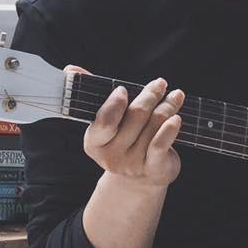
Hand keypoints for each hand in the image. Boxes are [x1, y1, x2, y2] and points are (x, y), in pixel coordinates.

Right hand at [75, 67, 184, 189]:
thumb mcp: (106, 120)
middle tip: (160, 83)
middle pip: (135, 117)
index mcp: (94, 142)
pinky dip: (170, 129)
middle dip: (149, 96)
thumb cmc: (122, 139)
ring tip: (175, 95)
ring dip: (167, 106)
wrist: (140, 178)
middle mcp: (111, 156)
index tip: (123, 89)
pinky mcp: (152, 168)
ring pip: (153, 125)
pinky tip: (177, 117)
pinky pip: (160, 145)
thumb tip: (71, 69)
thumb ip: (90, 94)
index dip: (115, 103)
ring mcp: (132, 164)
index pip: (104, 121)